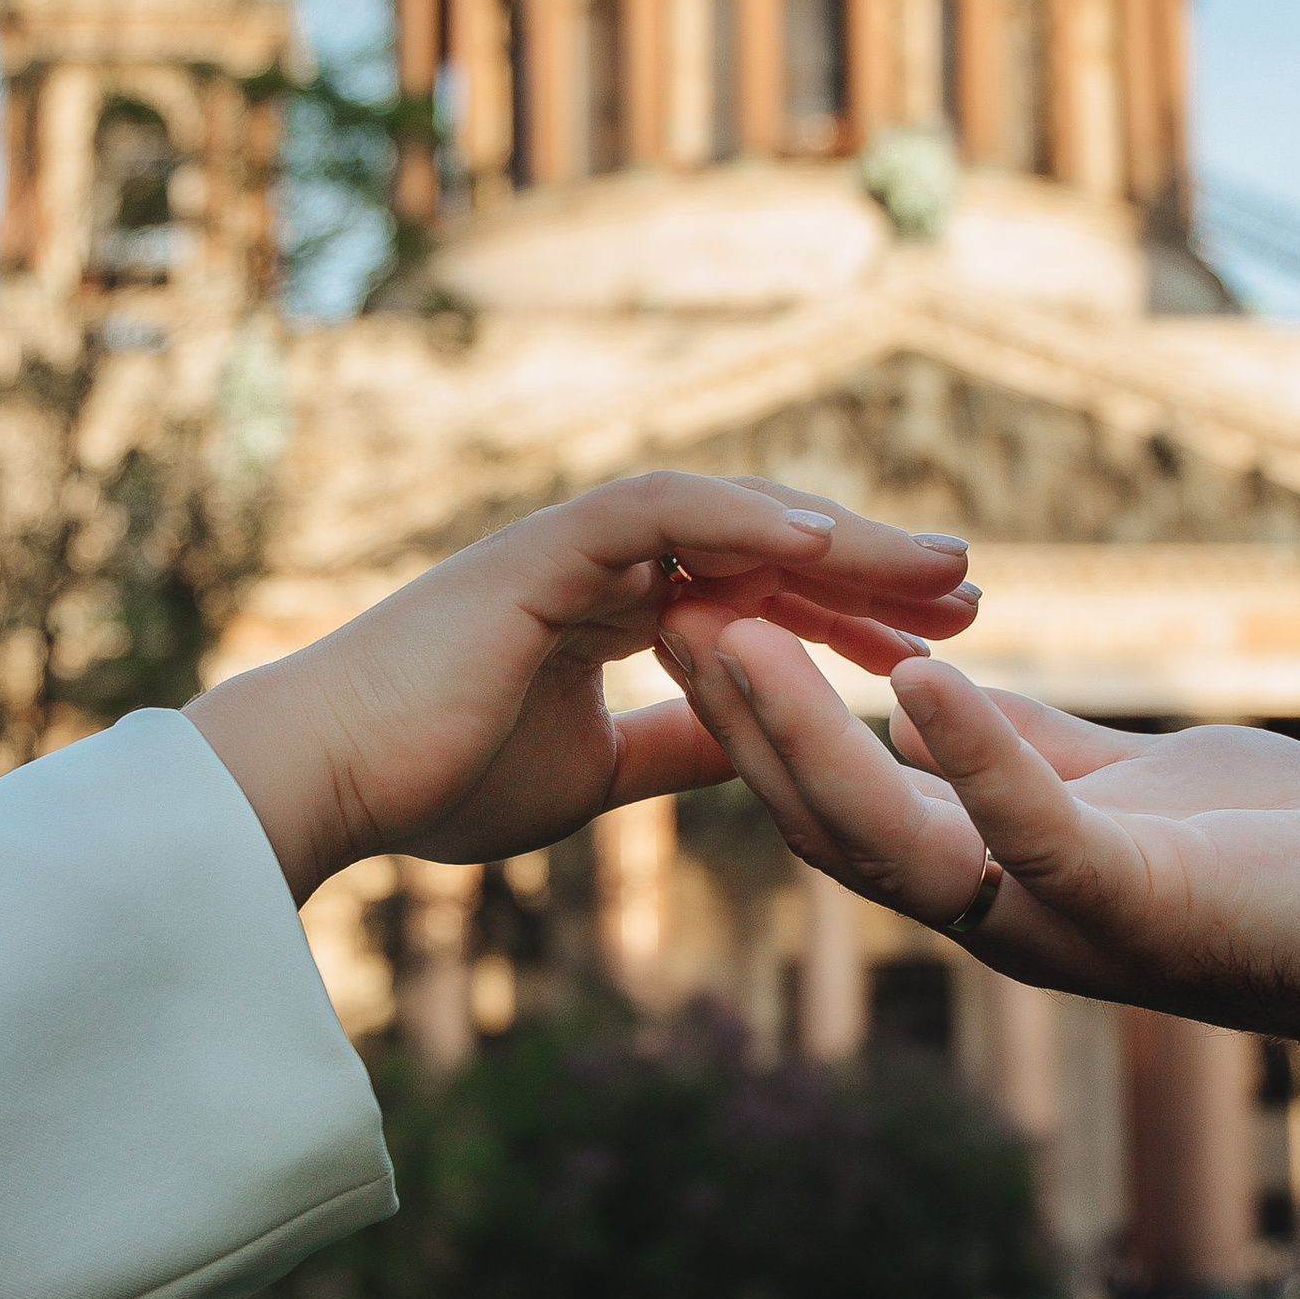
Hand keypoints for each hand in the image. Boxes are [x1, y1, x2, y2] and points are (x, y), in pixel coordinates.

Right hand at [187, 477, 976, 900]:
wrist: (329, 786)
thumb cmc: (435, 780)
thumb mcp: (596, 772)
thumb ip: (675, 742)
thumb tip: (758, 746)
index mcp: (612, 608)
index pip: (758, 596)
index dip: (847, 615)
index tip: (935, 645)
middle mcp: (603, 562)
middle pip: (764, 547)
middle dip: (869, 569)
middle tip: (970, 592)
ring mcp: (573, 545)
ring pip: (732, 519)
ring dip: (836, 541)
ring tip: (931, 568)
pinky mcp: (543, 549)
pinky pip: (659, 512)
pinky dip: (741, 520)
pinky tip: (822, 543)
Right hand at [653, 609, 1299, 1088]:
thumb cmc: (1277, 855)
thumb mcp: (1117, 782)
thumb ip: (1023, 748)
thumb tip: (925, 697)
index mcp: (990, 876)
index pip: (832, 800)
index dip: (751, 718)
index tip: (688, 618)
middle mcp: (1004, 914)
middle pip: (825, 825)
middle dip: (739, 722)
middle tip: (665, 614)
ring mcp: (1064, 923)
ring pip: (895, 843)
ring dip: (809, 739)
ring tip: (740, 639)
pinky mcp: (1142, 909)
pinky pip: (1036, 836)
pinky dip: (974, 760)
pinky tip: (916, 678)